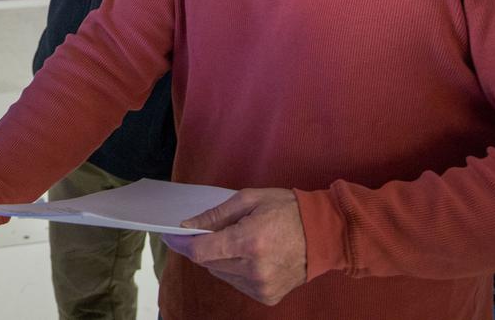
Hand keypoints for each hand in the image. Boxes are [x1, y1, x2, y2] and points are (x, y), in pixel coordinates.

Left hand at [162, 188, 306, 305]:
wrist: (324, 233)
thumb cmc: (287, 209)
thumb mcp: (249, 199)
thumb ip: (215, 215)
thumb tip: (187, 226)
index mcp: (249, 242)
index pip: (200, 251)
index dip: (181, 244)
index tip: (170, 235)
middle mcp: (253, 269)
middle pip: (208, 262)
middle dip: (205, 245)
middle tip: (216, 230)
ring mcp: (261, 286)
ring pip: (220, 273)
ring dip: (221, 258)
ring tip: (240, 240)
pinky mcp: (267, 296)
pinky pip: (236, 282)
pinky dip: (235, 269)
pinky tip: (252, 255)